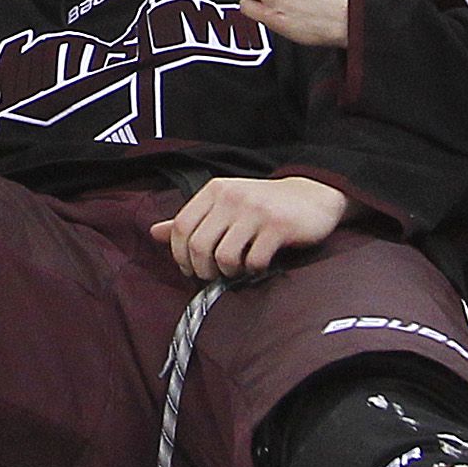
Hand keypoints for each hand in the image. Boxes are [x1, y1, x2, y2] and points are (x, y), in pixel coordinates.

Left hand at [151, 172, 349, 280]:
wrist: (313, 196)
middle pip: (198, 245)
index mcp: (214, 191)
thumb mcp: (224, 205)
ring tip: (236, 270)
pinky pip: (254, 260)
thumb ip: (191, 219)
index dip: (179, 255)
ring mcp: (255, 211)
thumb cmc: (262, 205)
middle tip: (213, 276)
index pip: (180, 227)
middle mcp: (231, 197)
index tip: (190, 268)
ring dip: (227, 272)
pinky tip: (257, 265)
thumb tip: (154, 233)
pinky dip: (252, 270)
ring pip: (224, 256)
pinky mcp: (278, 226)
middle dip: (202, 270)